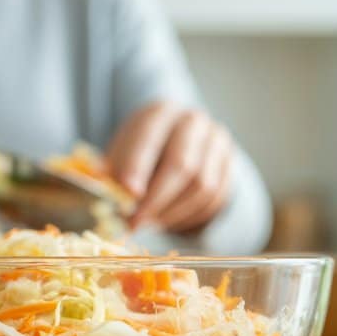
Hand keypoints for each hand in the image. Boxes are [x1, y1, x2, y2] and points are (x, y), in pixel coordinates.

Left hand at [107, 102, 234, 232]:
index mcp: (161, 112)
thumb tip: (106, 195)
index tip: (128, 194)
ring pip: (202, 186)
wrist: (176, 145)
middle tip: (135, 222)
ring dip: (173, 212)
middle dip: (156, 199)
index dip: (138, 166)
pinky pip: (215, 199)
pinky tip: (169, 222)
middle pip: (182, 164)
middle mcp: (193, 121)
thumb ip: (113, 172)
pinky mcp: (230, 165)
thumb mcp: (121, 154)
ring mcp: (217, 142)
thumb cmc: (140, 153)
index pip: (150, 135)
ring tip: (150, 224)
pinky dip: (190, 217)